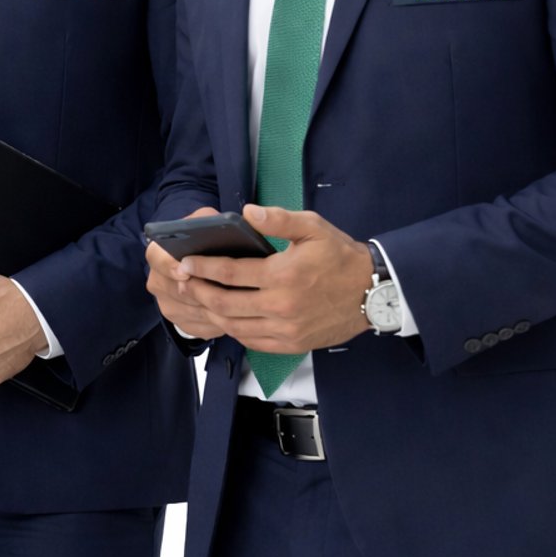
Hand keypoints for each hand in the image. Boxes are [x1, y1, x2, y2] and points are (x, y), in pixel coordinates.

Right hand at [144, 206, 228, 339]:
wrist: (196, 261)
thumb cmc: (204, 238)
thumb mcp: (204, 221)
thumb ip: (209, 221)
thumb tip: (224, 229)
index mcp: (158, 253)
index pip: (156, 259)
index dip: (169, 266)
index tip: (185, 271)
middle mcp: (157, 281)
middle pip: (177, 291)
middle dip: (202, 293)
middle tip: (228, 293)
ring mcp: (167, 305)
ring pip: (193, 312)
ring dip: (215, 310)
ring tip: (240, 305)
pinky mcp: (179, 323)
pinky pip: (200, 327)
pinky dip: (219, 323)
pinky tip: (237, 315)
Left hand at [173, 204, 372, 352]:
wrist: (372, 292)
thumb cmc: (339, 256)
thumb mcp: (314, 227)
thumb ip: (279, 219)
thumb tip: (247, 213)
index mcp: (283, 275)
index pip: (230, 272)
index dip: (203, 267)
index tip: (185, 261)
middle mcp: (281, 306)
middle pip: (224, 303)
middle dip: (197, 291)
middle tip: (183, 282)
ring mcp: (285, 329)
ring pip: (234, 326)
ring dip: (211, 313)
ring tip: (198, 298)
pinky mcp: (291, 344)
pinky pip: (252, 341)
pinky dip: (233, 329)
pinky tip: (225, 316)